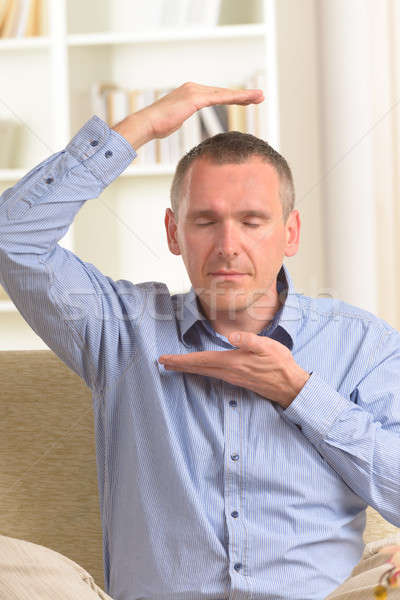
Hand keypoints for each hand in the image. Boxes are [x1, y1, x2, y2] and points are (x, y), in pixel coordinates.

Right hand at [112, 81, 263, 148]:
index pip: (216, 96)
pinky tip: (247, 100)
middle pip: (223, 92)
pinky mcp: (195, 98)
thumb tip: (177, 122)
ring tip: (260, 97)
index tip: (246, 100)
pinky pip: (220, 98)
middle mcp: (194, 88)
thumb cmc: (157, 126)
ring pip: (224, 94)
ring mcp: (195, 91)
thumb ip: (179, 118)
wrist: (147, 123)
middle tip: (260, 96)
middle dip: (242, 95)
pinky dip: (235, 98)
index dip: (232, 98)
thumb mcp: (173, 121)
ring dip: (244, 96)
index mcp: (190, 93)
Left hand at [158, 331, 310, 407]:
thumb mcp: (267, 347)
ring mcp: (232, 378)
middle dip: (179, 365)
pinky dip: (200, 370)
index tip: (165, 359)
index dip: (182, 359)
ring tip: (174, 365)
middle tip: (161, 363)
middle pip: (198, 367)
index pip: (201, 360)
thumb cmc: (279, 364)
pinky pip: (212, 374)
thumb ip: (249, 341)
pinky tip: (198, 369)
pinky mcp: (236, 379)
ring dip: (188, 367)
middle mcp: (228, 372)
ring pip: (204, 372)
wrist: (290, 385)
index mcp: (232, 362)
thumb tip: (232, 336)